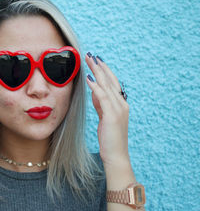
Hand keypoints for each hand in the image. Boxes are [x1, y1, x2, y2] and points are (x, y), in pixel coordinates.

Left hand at [85, 54, 130, 168]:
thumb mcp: (104, 117)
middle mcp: (122, 104)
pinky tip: (88, 79)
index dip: (104, 71)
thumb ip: (101, 104)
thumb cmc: (109, 138)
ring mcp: (118, 109)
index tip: (96, 60)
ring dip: (97, 72)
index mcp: (121, 104)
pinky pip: (103, 97)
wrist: (116, 155)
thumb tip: (94, 92)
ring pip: (107, 85)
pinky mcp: (112, 115)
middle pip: (110, 80)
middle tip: (91, 54)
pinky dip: (95, 87)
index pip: (113, 83)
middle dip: (100, 67)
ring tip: (89, 60)